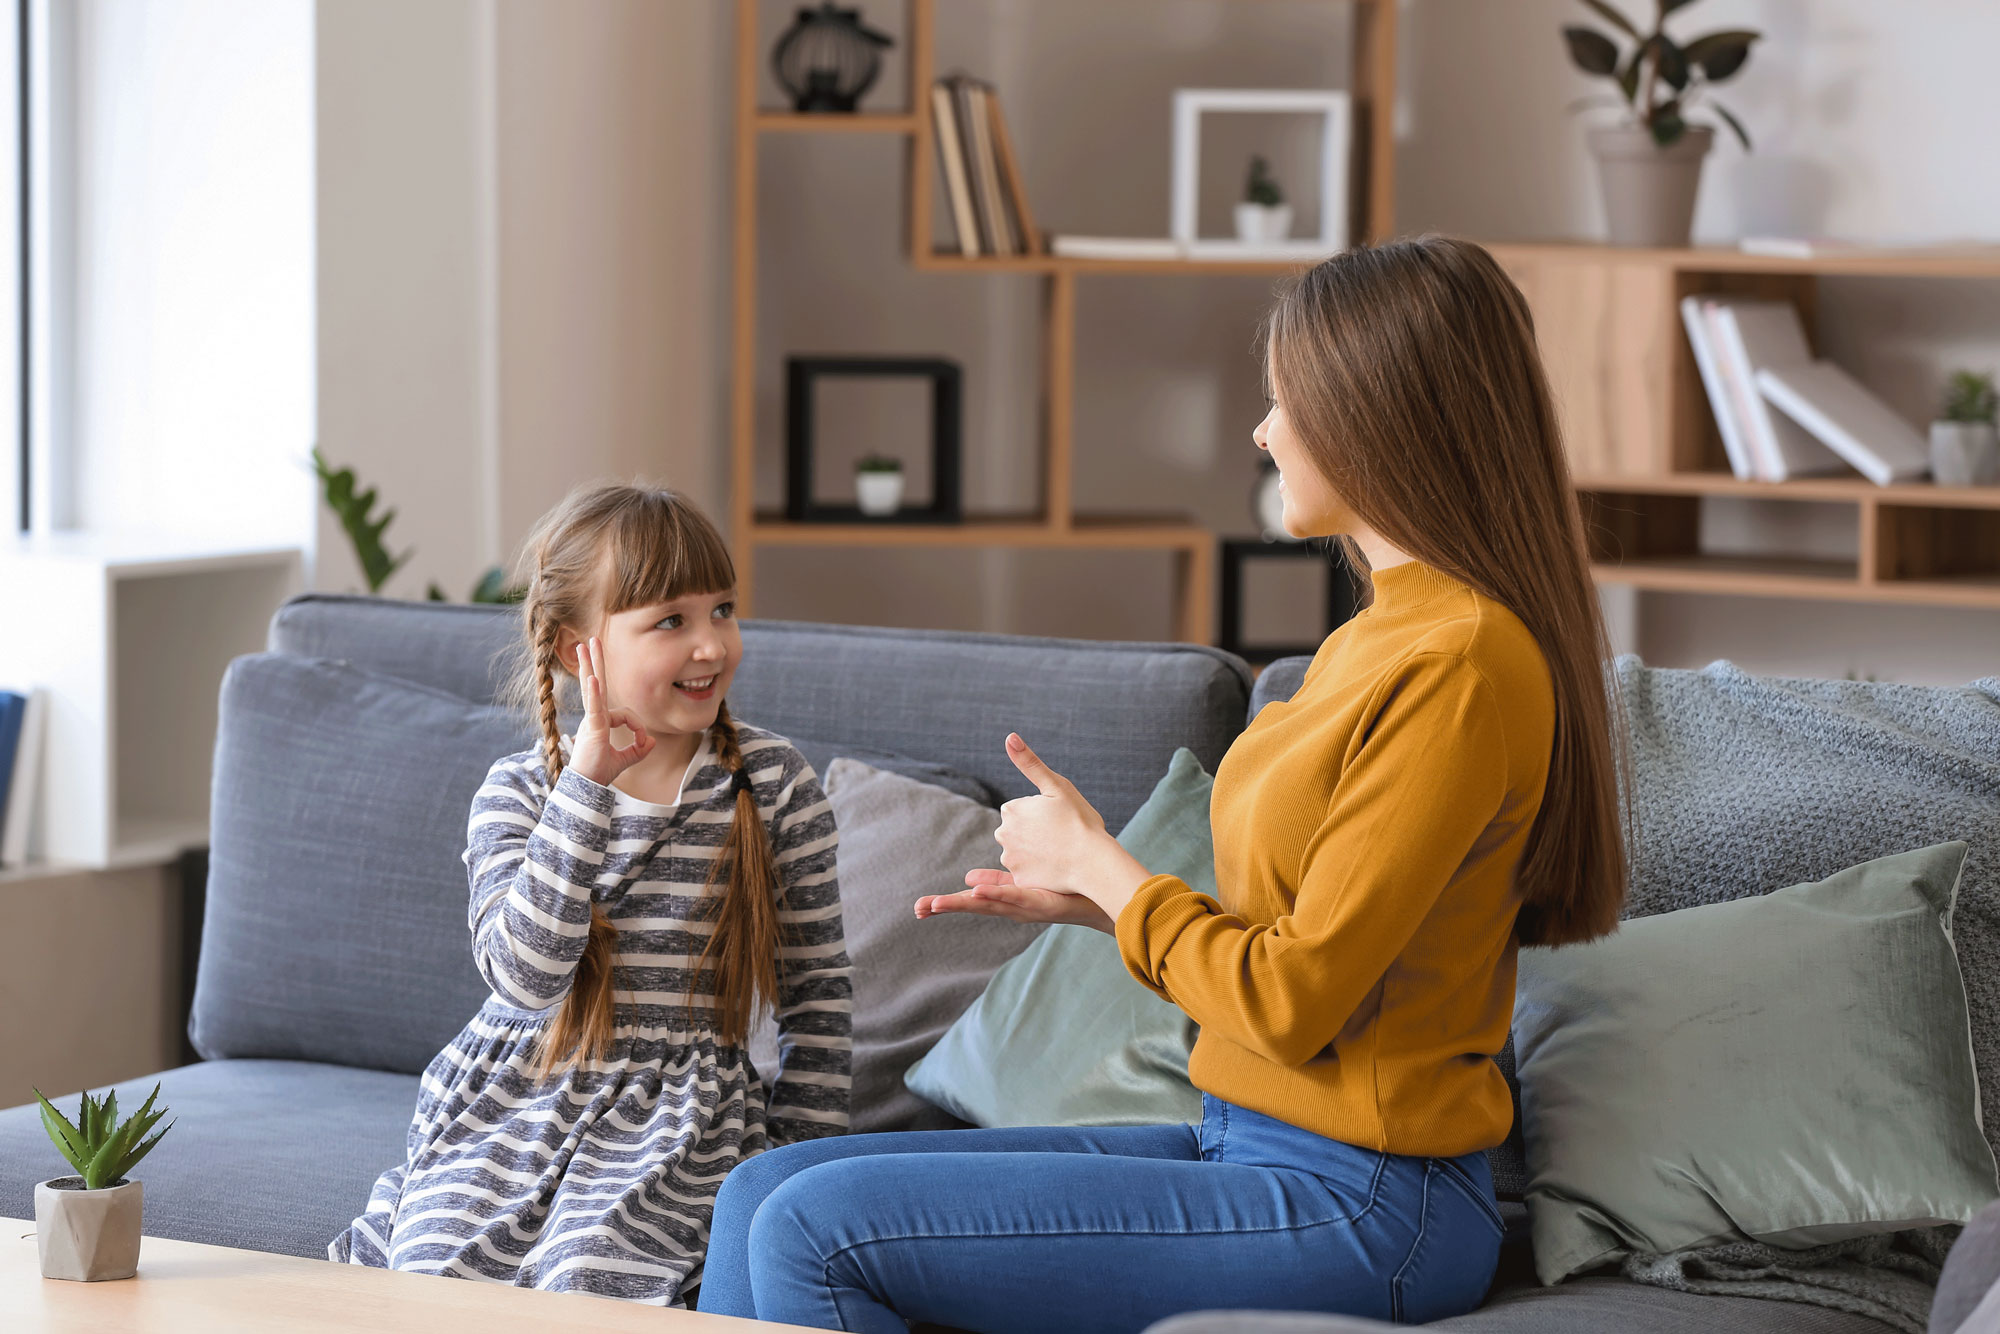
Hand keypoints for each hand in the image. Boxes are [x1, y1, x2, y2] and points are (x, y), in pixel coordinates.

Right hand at [567, 635, 655, 786]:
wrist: (587, 787)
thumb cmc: (600, 773)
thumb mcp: (625, 759)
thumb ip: (639, 749)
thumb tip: (652, 741)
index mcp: (600, 722)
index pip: (625, 713)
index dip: (638, 728)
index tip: (642, 743)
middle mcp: (593, 717)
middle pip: (595, 684)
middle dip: (594, 662)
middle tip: (590, 641)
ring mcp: (591, 720)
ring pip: (591, 688)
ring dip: (589, 665)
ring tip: (584, 646)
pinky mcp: (592, 727)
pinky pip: (594, 706)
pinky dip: (594, 692)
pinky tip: (593, 678)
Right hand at [916, 869, 1115, 933]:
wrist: (1098, 898)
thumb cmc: (1064, 889)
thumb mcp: (1022, 884)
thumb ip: (996, 880)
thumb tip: (967, 876)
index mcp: (1004, 901)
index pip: (969, 902)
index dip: (945, 903)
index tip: (919, 907)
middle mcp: (1011, 907)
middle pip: (972, 907)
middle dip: (946, 907)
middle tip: (919, 909)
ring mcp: (1023, 906)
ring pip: (987, 904)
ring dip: (962, 904)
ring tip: (937, 903)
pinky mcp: (1038, 900)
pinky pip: (1013, 895)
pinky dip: (994, 893)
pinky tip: (976, 889)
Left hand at [955, 733, 1153, 921]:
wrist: (1092, 861)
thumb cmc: (1079, 820)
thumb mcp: (1057, 785)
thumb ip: (1029, 762)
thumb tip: (1009, 736)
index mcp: (1011, 810)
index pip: (1021, 810)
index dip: (1042, 813)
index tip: (1058, 818)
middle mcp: (1004, 835)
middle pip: (1018, 831)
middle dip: (1034, 832)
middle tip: (1060, 835)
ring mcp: (1011, 860)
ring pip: (1022, 852)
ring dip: (1035, 851)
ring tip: (1059, 852)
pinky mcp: (1020, 881)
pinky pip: (1027, 873)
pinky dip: (1038, 870)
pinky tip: (1055, 867)